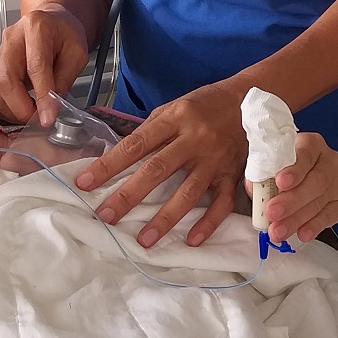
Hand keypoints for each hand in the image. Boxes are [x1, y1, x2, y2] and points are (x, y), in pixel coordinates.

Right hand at [0, 7, 90, 122]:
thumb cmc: (65, 34)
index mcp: (36, 28)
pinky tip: (25, 110)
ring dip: (14, 110)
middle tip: (39, 121)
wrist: (51, 21)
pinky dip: (9, 108)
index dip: (41, 95)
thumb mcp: (78, 53)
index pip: (36, 66)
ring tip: (35, 116)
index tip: (48, 118)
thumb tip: (51, 106)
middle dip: (21, 108)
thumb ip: (65, 78)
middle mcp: (11, 38)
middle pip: (7, 80)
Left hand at [76, 82, 246, 247]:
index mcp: (175, 118)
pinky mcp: (233, 173)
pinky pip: (221, 202)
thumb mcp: (176, 106)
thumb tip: (121, 154)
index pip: (135, 145)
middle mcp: (194, 139)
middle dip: (129, 195)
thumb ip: (152, 129)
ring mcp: (215, 159)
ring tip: (144, 241)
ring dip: (165, 218)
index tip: (84, 182)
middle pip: (157, 169)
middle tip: (106, 216)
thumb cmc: (207, 103)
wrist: (254, 97)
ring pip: (188, 192)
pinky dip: (208, 223)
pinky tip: (190, 240)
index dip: (108, 164)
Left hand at [263, 133, 337, 244]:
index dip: (294, 170)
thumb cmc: (279, 164)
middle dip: (293, 200)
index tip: (280, 182)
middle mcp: (328, 161)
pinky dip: (315, 226)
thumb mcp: (267, 161)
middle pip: (316, 181)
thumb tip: (257, 188)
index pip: (306, 154)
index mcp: (311, 144)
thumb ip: (261, 171)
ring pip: (320, 201)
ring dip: (297, 219)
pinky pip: (329, 216)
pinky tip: (302, 233)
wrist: (293, 172)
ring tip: (278, 230)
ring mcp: (336, 183)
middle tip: (272, 212)